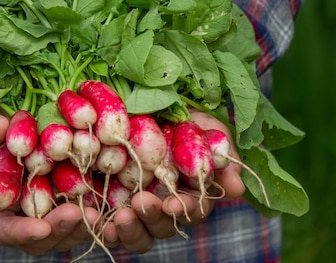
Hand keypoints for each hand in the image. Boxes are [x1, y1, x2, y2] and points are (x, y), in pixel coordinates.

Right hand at [0, 107, 98, 254]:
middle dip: (59, 228)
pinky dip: (100, 213)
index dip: (21, 232)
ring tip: (98, 214)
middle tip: (77, 215)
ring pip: (67, 231)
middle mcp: (22, 215)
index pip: (4, 229)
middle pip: (41, 237)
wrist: (8, 123)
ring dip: (82, 226)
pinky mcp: (71, 200)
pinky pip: (86, 213)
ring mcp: (48, 211)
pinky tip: (116, 207)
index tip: (40, 227)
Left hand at [101, 110, 244, 252]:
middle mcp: (164, 207)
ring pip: (137, 234)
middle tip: (141, 203)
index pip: (191, 209)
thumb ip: (223, 155)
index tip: (173, 204)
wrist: (142, 103)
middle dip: (153, 217)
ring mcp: (137, 209)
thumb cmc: (181, 117)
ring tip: (120, 217)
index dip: (184, 209)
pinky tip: (98, 222)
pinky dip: (105, 229)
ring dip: (130, 229)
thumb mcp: (206, 128)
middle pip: (162, 226)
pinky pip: (108, 227)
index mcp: (189, 192)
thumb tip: (237, 189)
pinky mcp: (109, 206)